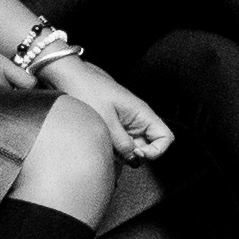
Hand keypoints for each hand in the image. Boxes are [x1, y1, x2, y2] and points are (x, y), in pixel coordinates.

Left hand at [45, 59, 173, 163]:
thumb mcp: (106, 120)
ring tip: (107, 148)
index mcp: (142, 114)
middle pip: (150, 145)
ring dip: (123, 153)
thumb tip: (134, 159)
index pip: (166, 137)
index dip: (156, 151)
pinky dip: (114, 149)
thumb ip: (121, 142)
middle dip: (136, 154)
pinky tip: (102, 145)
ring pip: (135, 146)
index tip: (137, 154)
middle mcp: (139, 119)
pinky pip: (123, 143)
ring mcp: (128, 123)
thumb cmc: (89, 91)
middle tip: (119, 154)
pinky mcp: (116, 126)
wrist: (72, 78)